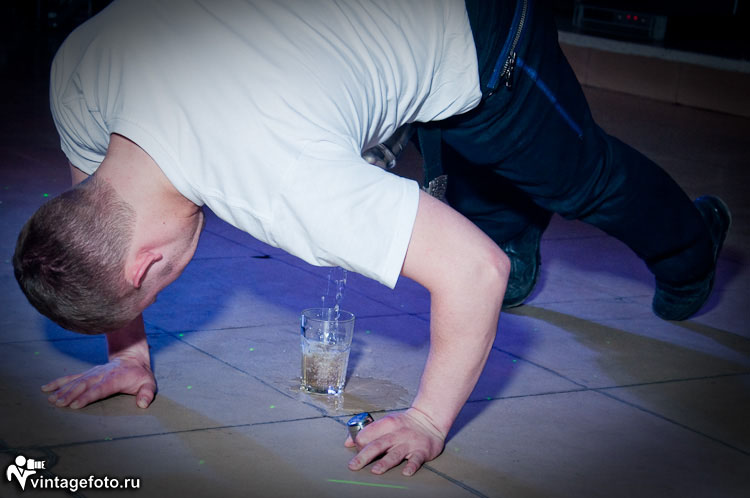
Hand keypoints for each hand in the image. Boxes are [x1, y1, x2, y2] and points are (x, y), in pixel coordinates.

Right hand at [41, 356, 155, 409]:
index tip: (76, 404)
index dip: (88, 396)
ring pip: (75, 381)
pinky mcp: (87, 373)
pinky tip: (46, 388)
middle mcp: (101, 374)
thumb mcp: (148, 383)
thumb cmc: (139, 375)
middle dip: (71, 394)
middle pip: (84, 385)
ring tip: (51, 400)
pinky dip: (58, 382)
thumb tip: (143, 403)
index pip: (100, 388)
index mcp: (115, 378)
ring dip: (62, 390)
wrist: (132, 358)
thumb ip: (147, 393)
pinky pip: (71, 377)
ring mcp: (92, 373)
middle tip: (59, 404)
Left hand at [345, 408, 445, 475]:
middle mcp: (398, 433)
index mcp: (388, 424)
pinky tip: (406, 472)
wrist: (429, 420)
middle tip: (354, 465)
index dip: (360, 441)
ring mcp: (410, 443)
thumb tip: (347, 442)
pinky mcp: (422, 451)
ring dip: (385, 462)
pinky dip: (411, 466)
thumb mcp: (386, 422)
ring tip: (375, 470)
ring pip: (395, 453)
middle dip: (365, 455)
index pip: (369, 432)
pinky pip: (416, 460)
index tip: (354, 449)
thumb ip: (367, 432)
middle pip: (378, 444)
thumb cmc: (404, 424)